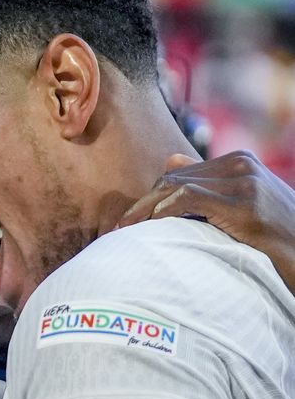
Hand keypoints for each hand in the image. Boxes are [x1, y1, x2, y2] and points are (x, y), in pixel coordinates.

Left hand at [120, 150, 294, 294]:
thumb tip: (171, 160)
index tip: (129, 219)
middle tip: (120, 227)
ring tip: (127, 231)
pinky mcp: (245, 204)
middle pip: (174, 179)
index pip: (179, 174)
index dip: (151, 196)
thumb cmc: (277, 237)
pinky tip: (152, 226)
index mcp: (239, 161)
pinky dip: (165, 210)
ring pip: (177, 187)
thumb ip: (209, 183)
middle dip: (143, 203)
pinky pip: (190, 199)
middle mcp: (241, 165)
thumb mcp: (244, 204)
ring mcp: (245, 182)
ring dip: (145, 210)